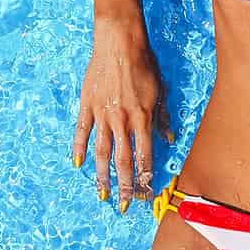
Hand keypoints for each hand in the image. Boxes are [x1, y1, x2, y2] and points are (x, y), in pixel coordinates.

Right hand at [72, 20, 174, 212]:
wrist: (119, 42)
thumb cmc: (143, 64)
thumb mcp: (161, 90)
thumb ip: (163, 117)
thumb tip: (170, 138)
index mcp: (143, 118)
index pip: (145, 156)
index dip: (146, 178)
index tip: (147, 195)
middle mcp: (122, 121)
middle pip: (123, 161)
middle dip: (126, 186)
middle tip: (125, 206)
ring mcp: (102, 114)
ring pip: (102, 152)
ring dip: (103, 176)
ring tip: (102, 194)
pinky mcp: (87, 105)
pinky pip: (82, 132)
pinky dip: (80, 149)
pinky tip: (79, 165)